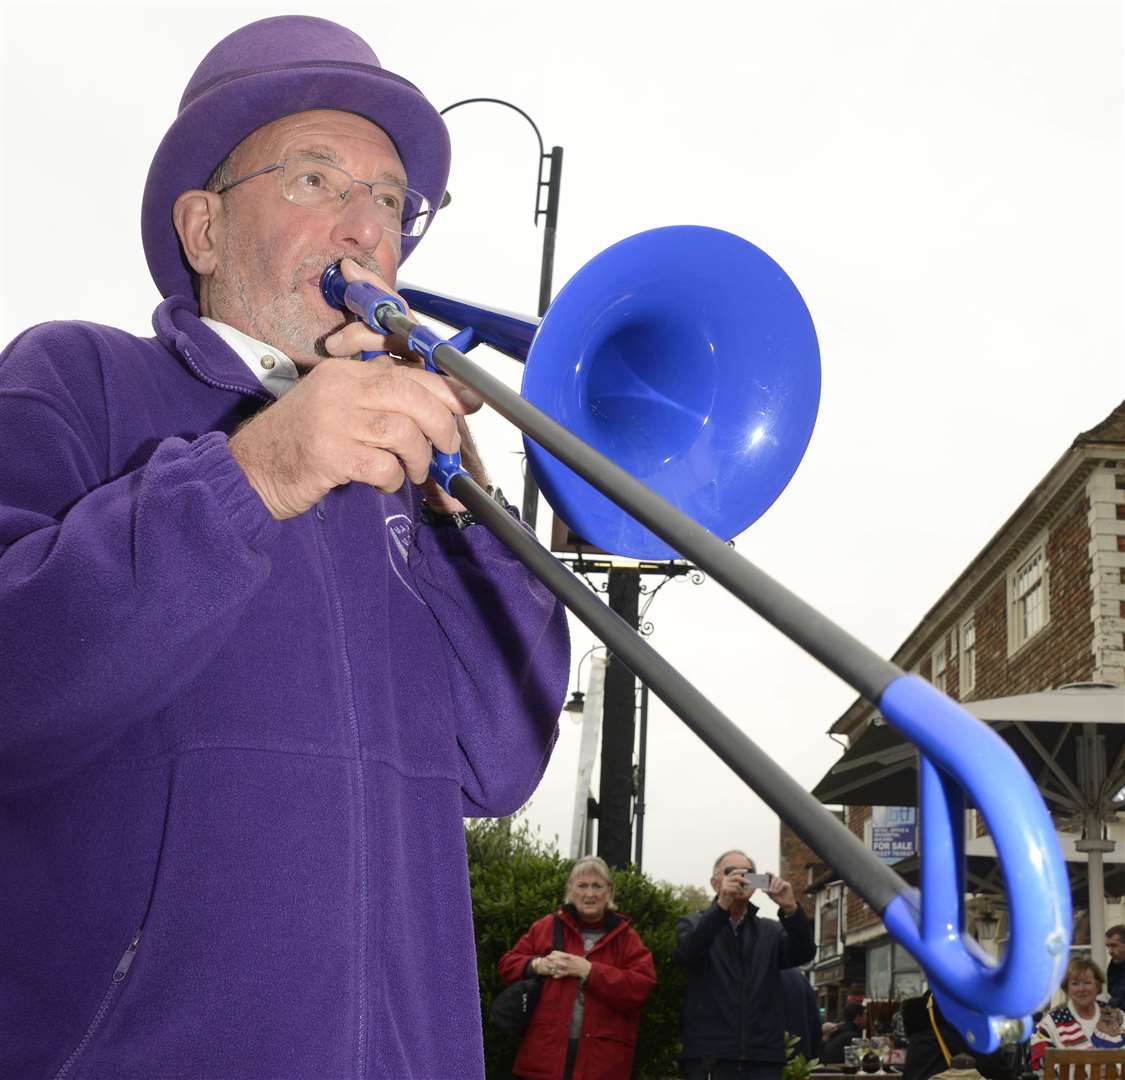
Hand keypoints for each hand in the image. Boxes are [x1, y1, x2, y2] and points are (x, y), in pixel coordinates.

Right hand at [228, 353, 479, 519]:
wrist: (249, 471)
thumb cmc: (300, 442)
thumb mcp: (338, 408)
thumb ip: (380, 402)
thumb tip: (440, 408)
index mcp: (345, 372)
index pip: (407, 371)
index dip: (445, 389)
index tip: (468, 404)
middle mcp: (340, 388)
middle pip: (412, 397)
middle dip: (440, 426)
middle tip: (444, 450)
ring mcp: (333, 420)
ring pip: (403, 433)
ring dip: (418, 459)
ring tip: (410, 472)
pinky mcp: (329, 454)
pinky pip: (383, 466)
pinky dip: (392, 479)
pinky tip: (382, 484)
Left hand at [537, 951, 590, 980]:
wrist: (586, 969)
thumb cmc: (581, 961)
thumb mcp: (574, 956)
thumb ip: (568, 955)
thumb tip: (562, 954)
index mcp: (569, 956)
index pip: (561, 954)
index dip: (555, 953)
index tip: (551, 953)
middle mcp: (567, 962)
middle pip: (558, 960)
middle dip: (552, 959)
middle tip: (546, 958)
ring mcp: (568, 968)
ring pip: (559, 967)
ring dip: (553, 967)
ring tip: (547, 966)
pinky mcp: (569, 973)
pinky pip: (562, 974)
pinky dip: (558, 975)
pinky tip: (553, 975)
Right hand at [717, 870, 749, 910]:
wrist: (724, 902)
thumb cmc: (731, 894)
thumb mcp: (736, 888)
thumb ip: (740, 883)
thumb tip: (749, 880)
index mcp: (727, 877)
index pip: (734, 872)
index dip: (740, 870)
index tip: (747, 871)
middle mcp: (725, 879)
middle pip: (737, 877)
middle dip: (744, 880)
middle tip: (750, 883)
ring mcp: (724, 884)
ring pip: (737, 884)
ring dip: (742, 889)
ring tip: (742, 893)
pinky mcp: (725, 889)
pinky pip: (735, 889)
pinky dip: (739, 892)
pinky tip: (738, 895)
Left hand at [766, 875, 797, 915]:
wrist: (785, 904)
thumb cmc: (777, 898)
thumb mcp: (771, 895)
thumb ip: (767, 892)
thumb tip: (762, 889)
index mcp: (772, 881)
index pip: (768, 874)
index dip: (766, 874)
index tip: (763, 879)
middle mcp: (777, 880)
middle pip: (773, 875)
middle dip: (771, 882)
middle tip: (770, 889)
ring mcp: (782, 882)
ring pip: (777, 878)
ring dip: (774, 885)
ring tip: (774, 892)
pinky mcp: (787, 884)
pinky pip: (782, 883)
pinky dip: (779, 888)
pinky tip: (777, 892)